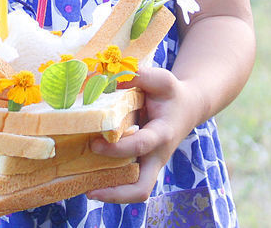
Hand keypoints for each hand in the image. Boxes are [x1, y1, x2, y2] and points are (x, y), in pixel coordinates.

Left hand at [84, 67, 208, 203]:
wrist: (187, 108)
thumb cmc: (171, 94)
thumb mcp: (161, 79)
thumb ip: (140, 76)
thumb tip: (110, 77)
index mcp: (162, 134)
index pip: (140, 146)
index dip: (117, 148)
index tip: (95, 143)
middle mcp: (156, 156)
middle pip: (141, 189)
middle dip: (115, 193)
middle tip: (89, 189)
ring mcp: (150, 165)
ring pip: (135, 192)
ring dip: (110, 194)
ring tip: (83, 189)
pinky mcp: (142, 166)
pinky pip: (128, 184)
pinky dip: (111, 185)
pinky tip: (88, 179)